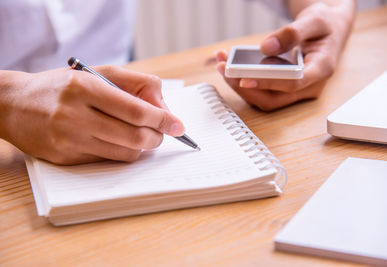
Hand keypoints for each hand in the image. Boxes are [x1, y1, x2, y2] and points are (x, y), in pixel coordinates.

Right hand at [0, 66, 183, 164]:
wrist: (14, 104)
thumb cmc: (61, 87)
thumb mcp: (97, 73)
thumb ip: (135, 84)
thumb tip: (164, 108)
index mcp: (85, 88)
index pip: (137, 110)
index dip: (163, 120)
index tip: (177, 125)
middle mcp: (75, 115)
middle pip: (135, 136)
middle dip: (157, 137)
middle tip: (161, 132)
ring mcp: (69, 140)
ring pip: (125, 153)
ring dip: (143, 147)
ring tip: (143, 136)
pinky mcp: (66, 158)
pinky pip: (108, 160)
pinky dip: (123, 153)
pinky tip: (121, 142)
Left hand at [216, 1, 354, 110]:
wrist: (329, 32)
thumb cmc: (325, 27)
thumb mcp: (315, 20)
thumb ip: (293, 33)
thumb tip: (266, 47)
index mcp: (321, 70)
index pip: (292, 84)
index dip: (267, 83)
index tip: (243, 78)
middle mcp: (308, 87)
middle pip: (272, 99)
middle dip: (244, 87)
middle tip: (223, 68)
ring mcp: (296, 92)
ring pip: (264, 99)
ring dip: (239, 85)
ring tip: (222, 64)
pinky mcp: (284, 90)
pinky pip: (261, 92)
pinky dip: (243, 81)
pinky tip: (230, 65)